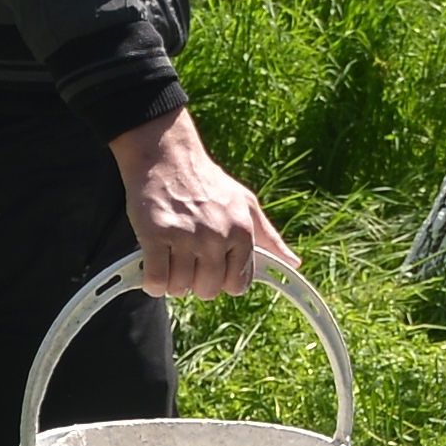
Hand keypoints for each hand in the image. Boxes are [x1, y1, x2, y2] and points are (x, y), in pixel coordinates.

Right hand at [110, 108, 294, 300]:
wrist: (167, 156)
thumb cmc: (206, 182)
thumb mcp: (246, 204)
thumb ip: (269, 237)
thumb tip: (293, 263)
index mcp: (242, 231)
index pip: (239, 284)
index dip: (224, 281)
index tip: (213, 269)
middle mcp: (217, 236)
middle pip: (209, 290)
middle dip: (197, 283)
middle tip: (188, 262)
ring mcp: (185, 236)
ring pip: (180, 288)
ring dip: (173, 281)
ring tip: (171, 258)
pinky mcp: (155, 235)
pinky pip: (155, 280)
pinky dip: (152, 281)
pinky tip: (154, 266)